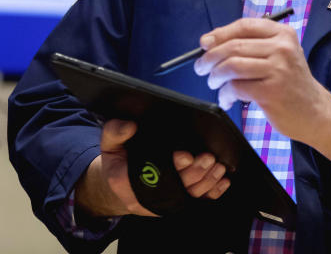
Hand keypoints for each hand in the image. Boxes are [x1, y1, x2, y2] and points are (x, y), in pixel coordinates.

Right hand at [75, 119, 230, 217]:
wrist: (115, 187)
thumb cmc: (116, 161)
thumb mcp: (108, 144)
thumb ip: (115, 132)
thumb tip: (130, 125)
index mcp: (127, 180)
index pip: (152, 175)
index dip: (172, 166)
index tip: (184, 153)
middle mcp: (146, 196)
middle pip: (176, 186)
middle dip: (194, 172)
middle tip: (208, 158)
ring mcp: (162, 202)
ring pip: (188, 195)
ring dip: (206, 181)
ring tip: (218, 166)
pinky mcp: (174, 204)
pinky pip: (195, 202)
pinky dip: (211, 193)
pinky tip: (222, 183)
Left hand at [193, 17, 330, 166]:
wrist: (314, 111)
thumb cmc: (291, 82)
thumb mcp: (281, 55)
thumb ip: (253, 46)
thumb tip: (211, 43)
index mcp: (283, 34)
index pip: (244, 26)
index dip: (220, 33)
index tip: (204, 43)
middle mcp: (282, 48)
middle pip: (234, 46)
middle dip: (210, 57)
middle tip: (201, 68)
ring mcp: (278, 70)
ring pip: (232, 66)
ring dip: (215, 76)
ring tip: (213, 83)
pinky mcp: (271, 92)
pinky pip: (236, 87)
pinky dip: (225, 94)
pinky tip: (226, 99)